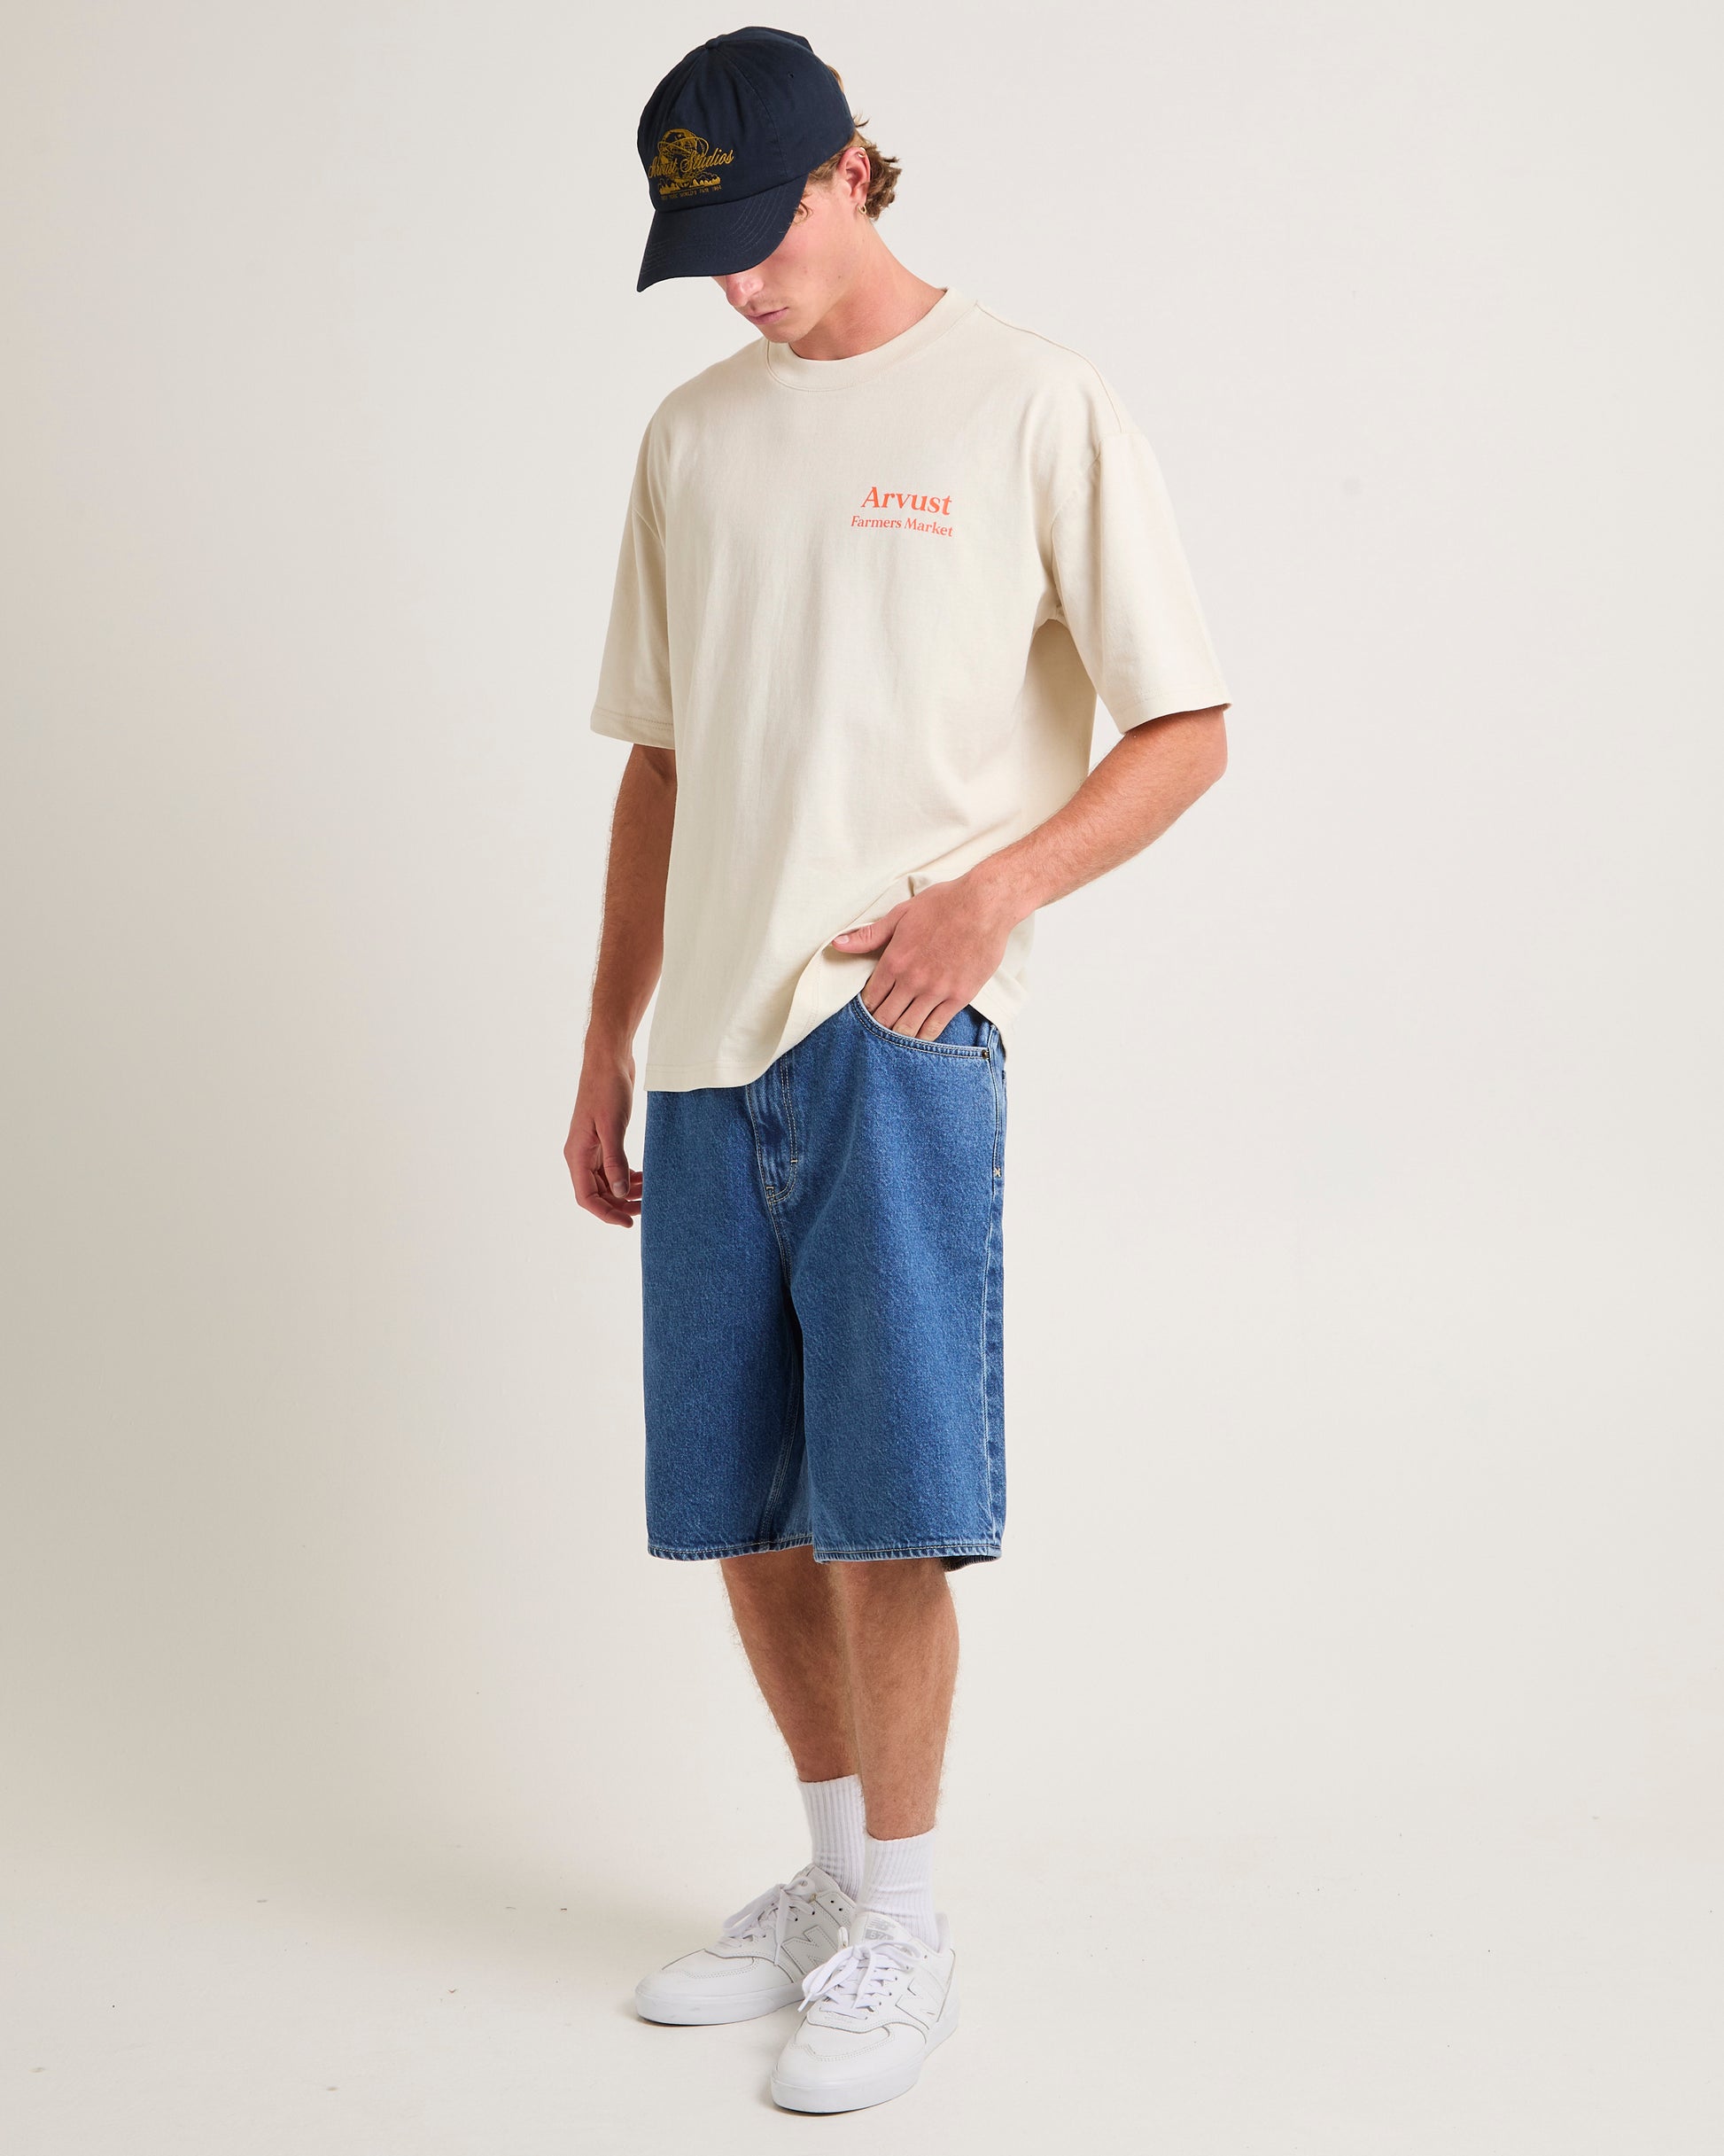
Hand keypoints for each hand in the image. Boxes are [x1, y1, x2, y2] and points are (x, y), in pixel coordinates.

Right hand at [565, 1050, 641, 1226]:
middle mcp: (581, 1154)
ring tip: (649, 1194)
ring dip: (625, 1191)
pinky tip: (643, 1178)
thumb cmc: (607, 1088)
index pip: (586, 1197)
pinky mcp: (605, 1139)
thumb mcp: (612, 1127)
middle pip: (597, 1193)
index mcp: (576, 1154)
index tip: (628, 1222)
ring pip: (607, 1181)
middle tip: (645, 1210)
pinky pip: (613, 1167)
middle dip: (619, 1205)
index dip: (606, 1213)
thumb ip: (616, 1161)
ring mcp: (592, 1147)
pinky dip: (627, 1176)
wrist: (609, 1060)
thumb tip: (621, 1193)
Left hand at [831, 872, 1018, 1039]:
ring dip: (898, 1036)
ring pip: (908, 1028)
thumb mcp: (901, 914)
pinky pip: (935, 1027)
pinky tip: (919, 1038)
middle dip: (879, 1026)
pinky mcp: (959, 997)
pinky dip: (924, 1037)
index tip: (869, 1010)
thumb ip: (869, 935)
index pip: (870, 997)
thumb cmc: (944, 904)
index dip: (866, 1008)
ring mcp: (936, 991)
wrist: (984, 905)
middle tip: (879, 1029)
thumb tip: (837, 944)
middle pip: (885, 1018)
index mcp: (894, 960)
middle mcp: (912, 980)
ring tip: (896, 1037)